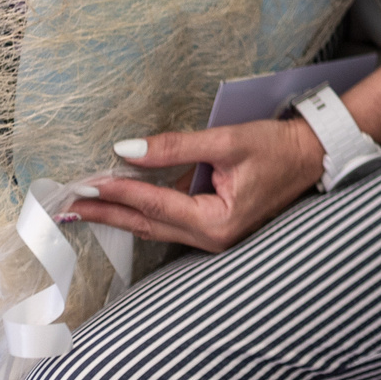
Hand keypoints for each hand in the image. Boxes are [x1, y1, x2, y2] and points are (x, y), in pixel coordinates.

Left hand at [69, 119, 324, 251]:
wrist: (314, 155)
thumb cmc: (279, 147)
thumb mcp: (228, 141)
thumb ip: (176, 147)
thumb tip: (128, 150)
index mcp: (217, 221)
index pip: (154, 205)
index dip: (118, 192)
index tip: (86, 182)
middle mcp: (213, 238)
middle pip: (147, 224)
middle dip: (106, 212)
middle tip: (66, 206)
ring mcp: (214, 237)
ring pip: (155, 226)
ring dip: (119, 213)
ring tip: (83, 206)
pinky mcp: (215, 227)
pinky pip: (169, 222)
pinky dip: (142, 211)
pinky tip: (121, 204)